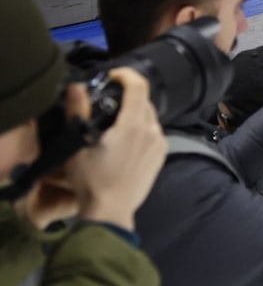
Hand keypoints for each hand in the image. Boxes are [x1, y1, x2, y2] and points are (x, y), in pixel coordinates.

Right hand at [62, 69, 166, 231]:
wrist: (110, 211)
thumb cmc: (91, 180)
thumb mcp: (78, 145)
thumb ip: (79, 112)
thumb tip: (77, 87)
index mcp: (134, 125)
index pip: (139, 86)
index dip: (126, 75)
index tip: (112, 76)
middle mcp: (152, 131)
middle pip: (144, 101)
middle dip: (128, 96)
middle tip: (107, 101)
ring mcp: (160, 145)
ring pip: (150, 118)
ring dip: (134, 114)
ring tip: (113, 124)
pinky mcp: (161, 156)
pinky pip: (154, 133)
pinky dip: (141, 129)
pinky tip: (124, 141)